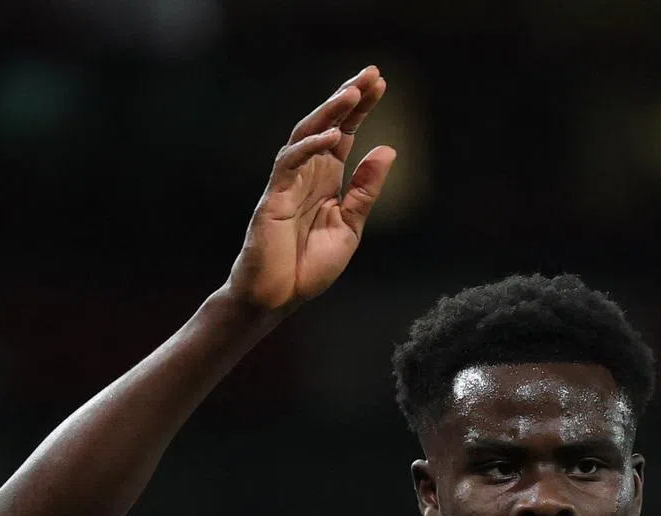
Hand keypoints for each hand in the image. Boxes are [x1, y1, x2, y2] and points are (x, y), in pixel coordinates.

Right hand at [227, 65, 395, 311]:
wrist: (278, 296)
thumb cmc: (309, 266)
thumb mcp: (350, 227)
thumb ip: (365, 191)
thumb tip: (388, 150)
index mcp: (327, 180)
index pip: (346, 133)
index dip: (361, 108)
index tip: (381, 83)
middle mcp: (307, 173)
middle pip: (327, 124)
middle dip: (349, 98)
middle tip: (371, 73)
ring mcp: (288, 183)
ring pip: (306, 135)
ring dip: (329, 113)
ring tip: (353, 93)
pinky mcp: (273, 197)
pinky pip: (290, 163)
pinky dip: (311, 148)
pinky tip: (333, 136)